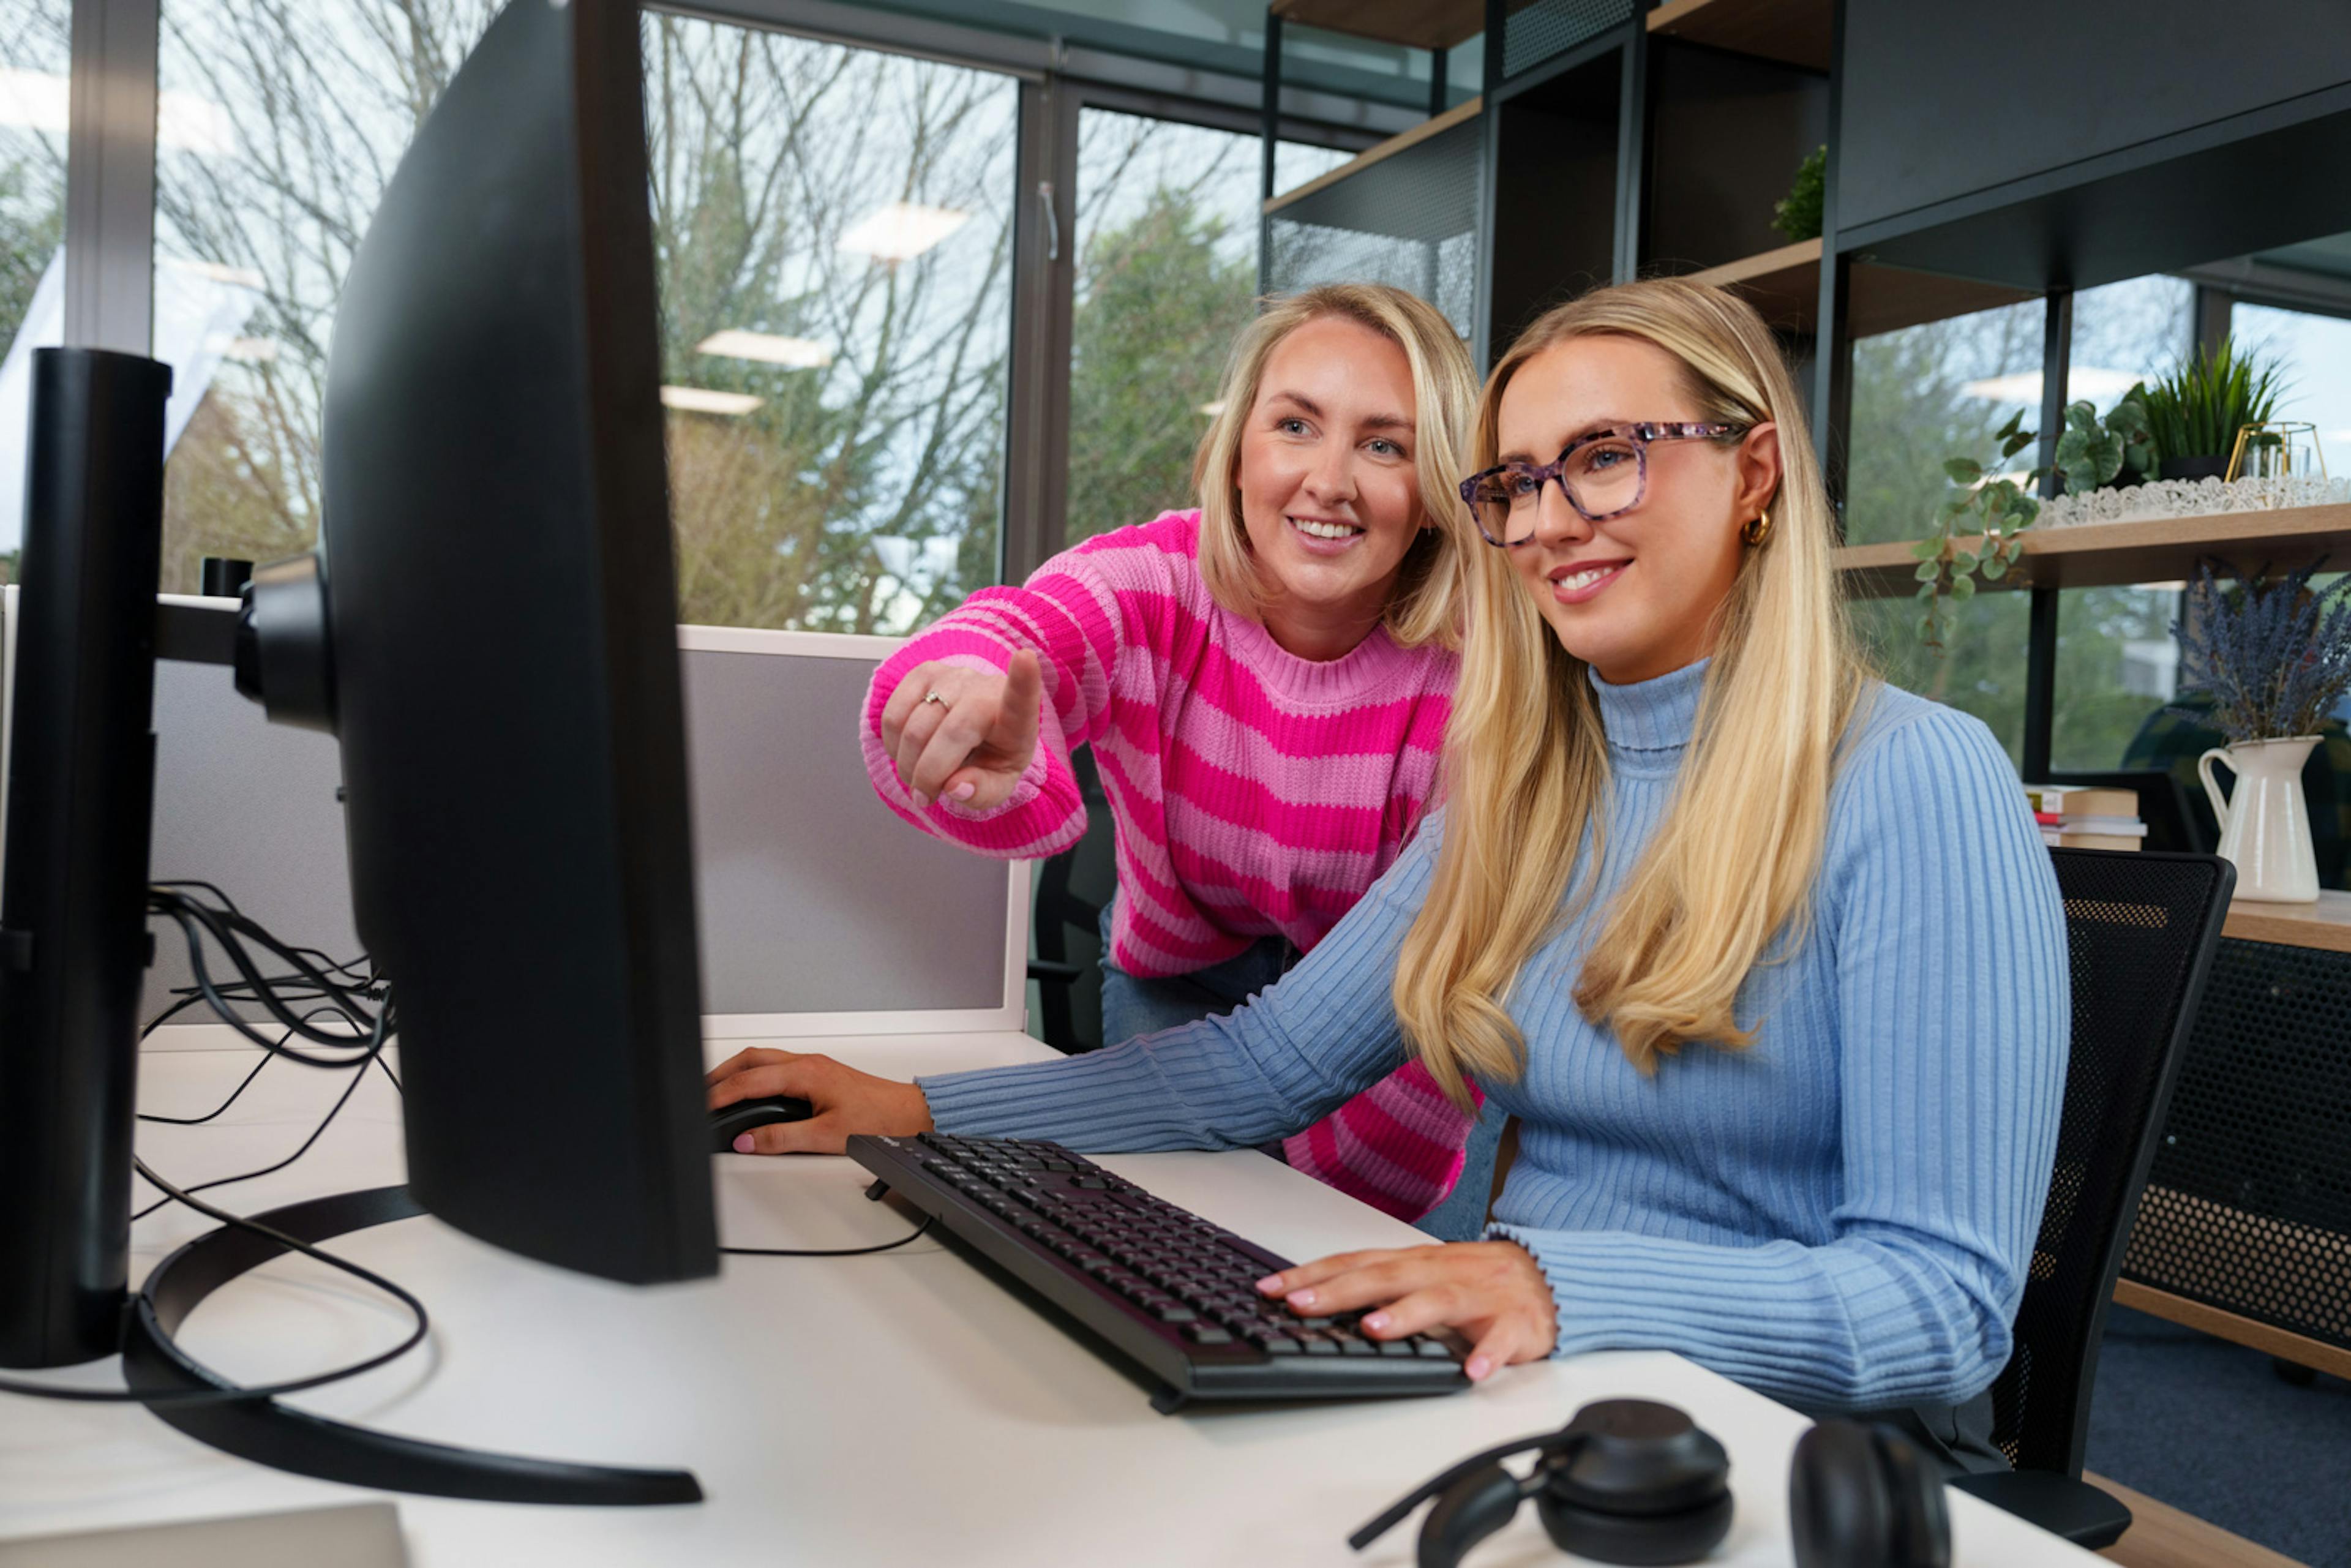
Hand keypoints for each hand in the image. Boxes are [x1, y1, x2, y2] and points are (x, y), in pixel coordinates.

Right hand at [705, 1047, 934, 1153]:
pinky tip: (749, 1089)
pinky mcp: (818, 1071)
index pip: (750, 1080)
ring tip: (716, 1089)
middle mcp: (807, 1062)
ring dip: (737, 1072)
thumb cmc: (876, 1118)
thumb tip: (748, 1142)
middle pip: (750, 1058)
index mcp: (805, 1073)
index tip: (702, 1107)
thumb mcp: (825, 1136)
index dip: (721, 1094)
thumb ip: (781, 1139)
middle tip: (699, 1092)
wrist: (906, 1113)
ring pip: (762, 1058)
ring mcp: (812, 1065)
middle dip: (720, 1074)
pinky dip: (754, 1074)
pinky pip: (776, 1065)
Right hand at [878, 649, 1044, 810]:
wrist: (977, 733)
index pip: (1021, 697)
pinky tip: (907, 754)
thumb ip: (981, 793)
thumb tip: (954, 787)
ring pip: (914, 727)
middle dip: (928, 775)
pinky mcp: (924, 673)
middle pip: (950, 733)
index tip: (1026, 658)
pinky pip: (893, 715)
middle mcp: (985, 690)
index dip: (1023, 679)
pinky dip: (893, 745)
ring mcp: (954, 677)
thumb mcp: (997, 786)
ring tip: (918, 779)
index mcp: (1016, 719)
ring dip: (907, 765)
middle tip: (924, 796)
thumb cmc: (992, 758)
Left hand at [1253, 1241, 1556, 1382]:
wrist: (1547, 1277)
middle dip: (1340, 1291)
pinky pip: (1501, 1340)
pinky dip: (1488, 1354)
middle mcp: (1439, 1272)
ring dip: (1404, 1315)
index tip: (1269, 1288)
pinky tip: (1473, 1371)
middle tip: (1301, 1304)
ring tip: (1374, 1330)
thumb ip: (1377, 1286)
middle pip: (1385, 1277)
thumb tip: (1315, 1301)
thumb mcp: (1420, 1276)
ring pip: (1438, 1300)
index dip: (1310, 1275)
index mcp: (1413, 1263)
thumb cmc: (1473, 1280)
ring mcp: (1477, 1296)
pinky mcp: (1514, 1323)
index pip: (1353, 1263)